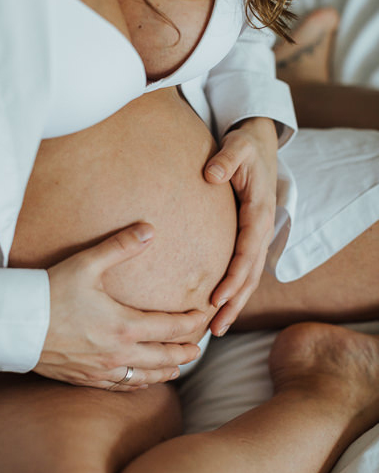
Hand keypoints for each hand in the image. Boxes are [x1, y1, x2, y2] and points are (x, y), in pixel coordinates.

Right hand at [34, 222, 207, 390]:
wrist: (14, 325)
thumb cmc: (49, 291)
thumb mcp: (85, 264)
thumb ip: (120, 246)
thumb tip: (149, 229)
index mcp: (124, 326)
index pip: (172, 328)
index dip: (192, 323)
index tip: (201, 316)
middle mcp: (118, 353)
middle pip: (166, 357)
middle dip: (186, 351)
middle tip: (198, 347)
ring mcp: (102, 370)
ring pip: (146, 377)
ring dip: (166, 371)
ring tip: (177, 367)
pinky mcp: (85, 379)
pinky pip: (121, 387)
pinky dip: (138, 383)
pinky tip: (140, 380)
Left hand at [204, 116, 278, 335]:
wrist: (257, 141)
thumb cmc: (244, 145)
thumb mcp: (237, 146)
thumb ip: (225, 160)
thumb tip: (212, 173)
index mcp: (258, 212)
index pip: (246, 252)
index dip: (233, 278)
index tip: (217, 298)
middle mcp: (261, 229)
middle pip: (249, 275)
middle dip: (233, 303)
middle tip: (214, 330)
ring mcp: (256, 235)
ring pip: (248, 277)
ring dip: (234, 304)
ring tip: (215, 330)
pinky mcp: (248, 236)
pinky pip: (242, 268)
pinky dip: (233, 290)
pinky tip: (217, 308)